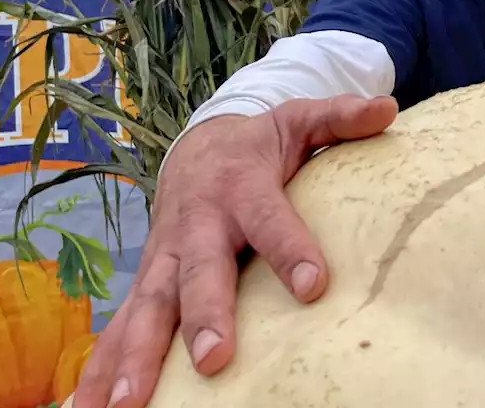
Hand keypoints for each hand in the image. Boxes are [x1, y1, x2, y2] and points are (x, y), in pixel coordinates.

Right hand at [68, 94, 398, 407]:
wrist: (196, 148)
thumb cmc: (259, 146)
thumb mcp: (299, 121)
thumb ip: (340, 118)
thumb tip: (386, 107)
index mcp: (240, 188)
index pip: (269, 219)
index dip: (290, 249)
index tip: (314, 285)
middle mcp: (196, 226)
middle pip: (198, 274)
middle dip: (204, 316)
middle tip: (214, 359)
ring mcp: (164, 260)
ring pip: (147, 309)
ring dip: (135, 357)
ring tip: (124, 407)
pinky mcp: (146, 285)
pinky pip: (119, 330)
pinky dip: (98, 370)